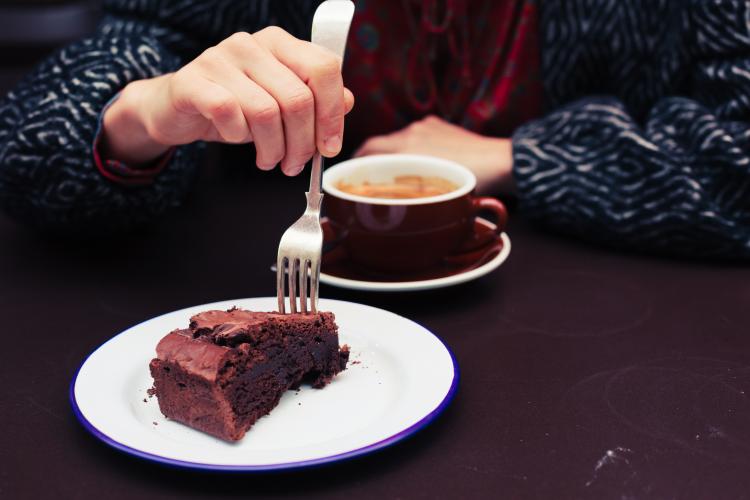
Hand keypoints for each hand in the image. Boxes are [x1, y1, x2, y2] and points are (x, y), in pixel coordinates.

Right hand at [102, 28, 354, 174]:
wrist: (177, 108)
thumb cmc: (237, 106)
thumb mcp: (281, 104)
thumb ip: (316, 100)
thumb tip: (347, 103)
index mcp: (280, 44)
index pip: (324, 68)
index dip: (332, 113)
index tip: (329, 146)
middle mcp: (252, 44)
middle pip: (298, 98)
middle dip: (302, 143)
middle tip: (295, 164)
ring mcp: (220, 58)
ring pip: (266, 111)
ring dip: (273, 148)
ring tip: (270, 161)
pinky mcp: (193, 81)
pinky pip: (230, 115)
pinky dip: (238, 137)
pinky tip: (237, 140)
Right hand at [354, 116, 514, 193]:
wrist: (504, 163)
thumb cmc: (472, 181)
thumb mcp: (430, 197)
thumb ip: (402, 196)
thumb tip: (381, 207)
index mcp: (405, 146)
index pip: (366, 150)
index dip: (354, 164)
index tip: (349, 175)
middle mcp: (413, 132)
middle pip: (380, 145)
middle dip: (371, 161)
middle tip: (367, 178)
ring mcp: (428, 127)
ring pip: (399, 141)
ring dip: (393, 157)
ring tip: (394, 176)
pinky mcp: (441, 126)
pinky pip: (417, 138)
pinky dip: (412, 151)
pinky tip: (419, 167)